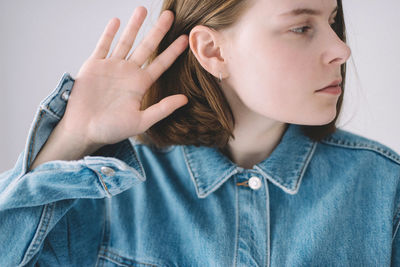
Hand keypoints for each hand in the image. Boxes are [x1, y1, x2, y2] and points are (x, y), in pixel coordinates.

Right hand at [59, 6, 188, 147]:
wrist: (83, 130)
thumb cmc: (111, 129)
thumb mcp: (141, 121)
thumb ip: (162, 109)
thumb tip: (185, 99)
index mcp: (140, 85)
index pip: (161, 64)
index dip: (173, 51)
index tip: (185, 38)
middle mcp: (128, 73)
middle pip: (147, 47)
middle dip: (158, 31)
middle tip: (170, 15)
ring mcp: (111, 67)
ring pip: (125, 41)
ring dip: (134, 26)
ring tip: (142, 10)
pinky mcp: (94, 65)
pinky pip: (103, 45)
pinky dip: (109, 33)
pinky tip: (117, 21)